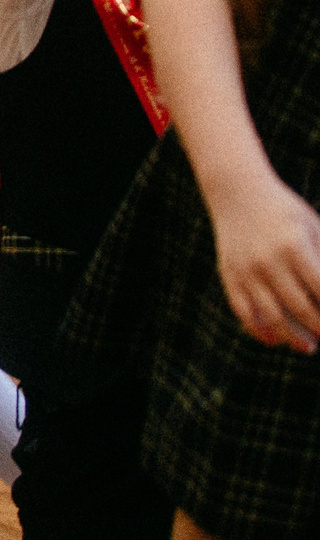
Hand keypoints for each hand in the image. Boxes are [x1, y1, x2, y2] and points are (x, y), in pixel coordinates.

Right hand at [206, 172, 319, 352]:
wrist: (237, 192)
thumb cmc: (284, 210)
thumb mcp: (312, 227)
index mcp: (295, 248)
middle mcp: (269, 262)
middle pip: (300, 309)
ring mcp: (246, 270)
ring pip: (272, 316)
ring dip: (292, 338)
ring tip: (309, 348)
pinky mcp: (228, 274)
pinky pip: (243, 311)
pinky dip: (258, 330)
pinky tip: (273, 340)